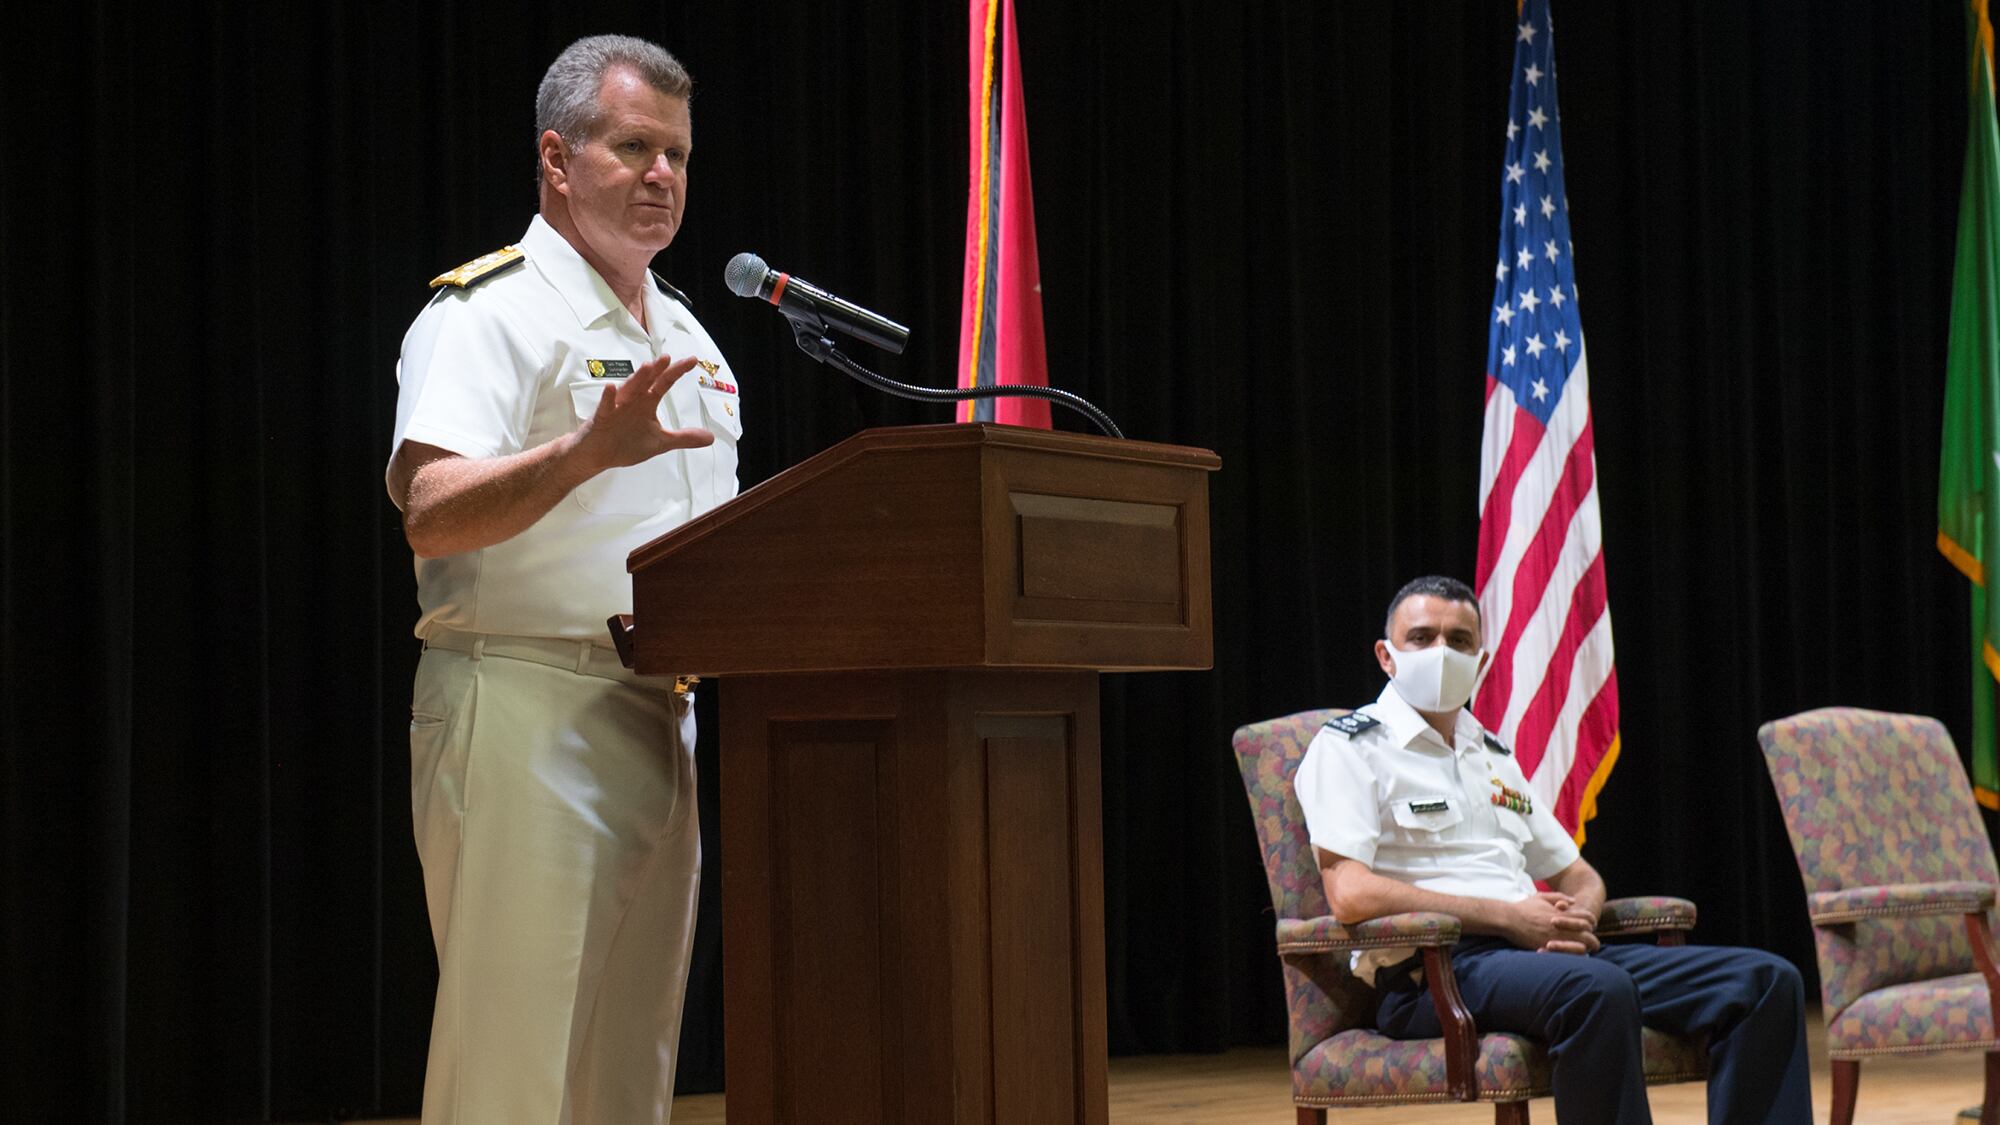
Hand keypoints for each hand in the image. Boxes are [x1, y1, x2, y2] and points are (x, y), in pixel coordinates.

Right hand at [573, 353, 715, 471]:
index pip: (664, 383)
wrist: (598, 455)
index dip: (677, 372)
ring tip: (647, 367)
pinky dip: (608, 398)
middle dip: (657, 370)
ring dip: (637, 379)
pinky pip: (605, 406)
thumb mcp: (660, 442)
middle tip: (668, 358)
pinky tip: (611, 388)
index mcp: (647, 403)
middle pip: (647, 382)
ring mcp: (616, 407)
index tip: (692, 360)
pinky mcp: (602, 418)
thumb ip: (684, 438)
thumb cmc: (626, 443)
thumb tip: (710, 438)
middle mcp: (633, 400)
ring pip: (628, 390)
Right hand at [1503, 892, 1600, 954]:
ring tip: (1586, 953)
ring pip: (1581, 947)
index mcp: (1562, 914)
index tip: (1590, 927)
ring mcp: (1555, 938)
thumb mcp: (1542, 896)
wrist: (1508, 919)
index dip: (1592, 923)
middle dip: (1592, 940)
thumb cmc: (1524, 908)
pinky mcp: (1548, 948)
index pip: (1587, 918)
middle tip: (1593, 944)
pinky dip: (1572, 956)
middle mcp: (1561, 927)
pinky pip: (1567, 955)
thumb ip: (1559, 896)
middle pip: (1588, 935)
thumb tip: (1574, 901)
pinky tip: (1572, 957)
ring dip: (1585, 950)